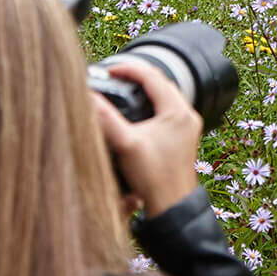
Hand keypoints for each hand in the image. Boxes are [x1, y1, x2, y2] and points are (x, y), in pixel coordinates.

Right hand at [93, 57, 202, 218]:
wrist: (172, 206)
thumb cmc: (154, 178)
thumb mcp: (126, 145)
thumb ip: (106, 119)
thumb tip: (88, 98)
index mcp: (177, 111)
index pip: (152, 76)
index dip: (128, 69)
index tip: (109, 70)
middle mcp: (187, 114)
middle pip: (161, 82)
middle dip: (137, 76)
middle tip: (115, 77)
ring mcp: (188, 126)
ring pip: (166, 95)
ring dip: (146, 89)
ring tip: (124, 89)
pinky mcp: (184, 136)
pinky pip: (169, 109)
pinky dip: (153, 103)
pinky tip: (138, 111)